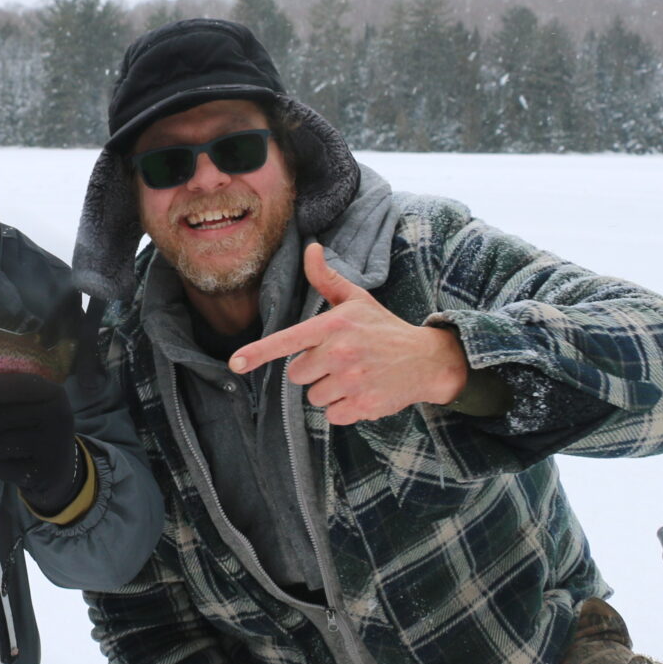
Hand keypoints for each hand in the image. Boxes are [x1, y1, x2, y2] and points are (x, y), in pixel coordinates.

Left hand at [0, 372, 83, 515]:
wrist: (58, 470)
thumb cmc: (31, 429)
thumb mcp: (28, 407)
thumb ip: (3, 397)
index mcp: (54, 394)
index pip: (21, 387)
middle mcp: (59, 418)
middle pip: (0, 418)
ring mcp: (54, 448)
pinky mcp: (43, 474)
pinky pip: (2, 468)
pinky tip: (11, 463)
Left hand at [229, 242, 468, 423]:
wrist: (426, 360)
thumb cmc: (384, 329)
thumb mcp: (357, 300)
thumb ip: (327, 279)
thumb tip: (310, 248)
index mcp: (334, 325)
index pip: (288, 340)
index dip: (258, 352)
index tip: (236, 363)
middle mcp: (340, 353)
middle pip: (296, 374)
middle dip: (313, 370)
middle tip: (340, 360)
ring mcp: (351, 381)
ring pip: (313, 396)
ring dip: (329, 390)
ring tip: (354, 376)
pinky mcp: (362, 406)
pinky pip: (332, 414)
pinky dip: (344, 409)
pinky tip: (362, 392)